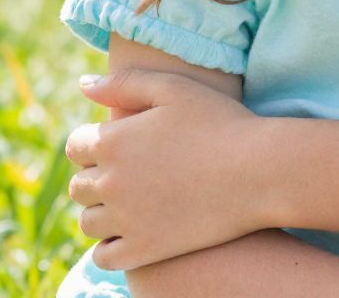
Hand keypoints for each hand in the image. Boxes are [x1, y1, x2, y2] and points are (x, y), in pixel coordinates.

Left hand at [65, 69, 270, 269]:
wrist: (262, 171)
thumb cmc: (223, 122)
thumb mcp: (177, 89)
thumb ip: (126, 82)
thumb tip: (82, 84)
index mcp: (113, 142)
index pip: (76, 146)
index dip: (96, 144)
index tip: (124, 145)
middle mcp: (111, 183)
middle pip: (79, 186)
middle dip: (98, 178)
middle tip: (135, 173)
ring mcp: (125, 220)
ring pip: (88, 222)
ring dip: (103, 212)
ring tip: (135, 202)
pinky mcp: (143, 250)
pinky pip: (104, 257)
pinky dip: (111, 247)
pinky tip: (135, 232)